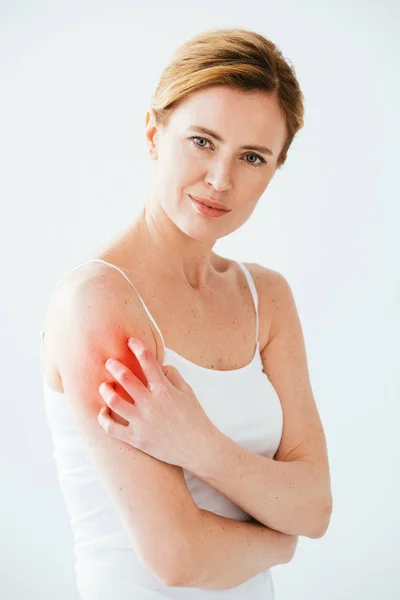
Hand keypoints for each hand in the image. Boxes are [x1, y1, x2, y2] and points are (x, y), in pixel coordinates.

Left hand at [97, 337, 216, 468]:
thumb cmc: (195, 419)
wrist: (199, 449)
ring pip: (114, 401)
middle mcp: (151, 404)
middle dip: (114, 365)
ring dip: (105, 390)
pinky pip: (111, 428)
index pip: (147, 361)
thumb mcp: (187, 392)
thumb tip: (159, 365)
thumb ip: (173, 375)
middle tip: (110, 362)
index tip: (129, 341)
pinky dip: (103, 418)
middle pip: (125, 378)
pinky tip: (103, 411)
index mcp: (164, 390)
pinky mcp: (136, 439)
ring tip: (104, 386)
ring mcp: (142, 422)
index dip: (137, 347)